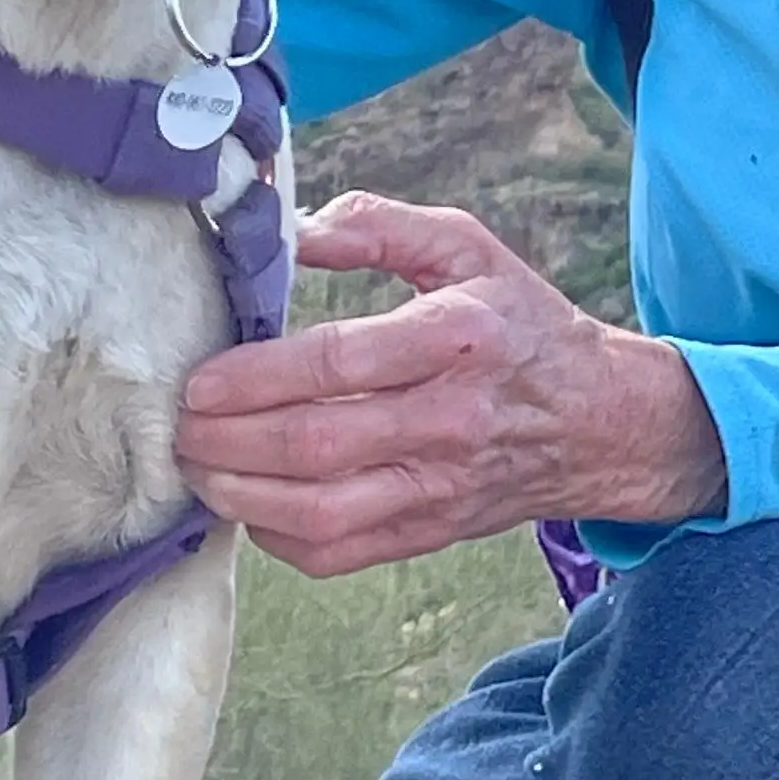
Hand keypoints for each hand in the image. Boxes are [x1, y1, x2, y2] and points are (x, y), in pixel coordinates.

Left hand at [175, 191, 726, 577]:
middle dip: (227, 442)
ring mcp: (440, 486)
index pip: (341, 362)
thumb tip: (290, 228)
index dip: (257, 376)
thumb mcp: (466, 247)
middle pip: (317, 445)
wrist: (601, 421)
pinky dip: (277, 539)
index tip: (200, 379)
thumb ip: (376, 226)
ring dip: (240, 496)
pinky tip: (246, 504)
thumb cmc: (519, 322)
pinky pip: (339, 553)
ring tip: (194, 468)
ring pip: (320, 513)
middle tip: (176, 427)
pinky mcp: (431, 532)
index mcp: (459, 337)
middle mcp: (450, 418)